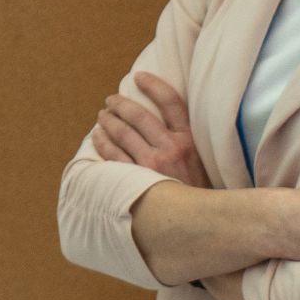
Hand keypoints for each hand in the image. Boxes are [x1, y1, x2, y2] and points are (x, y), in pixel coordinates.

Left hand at [93, 72, 210, 188]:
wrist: (197, 223)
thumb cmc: (198, 192)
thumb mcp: (201, 162)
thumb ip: (186, 142)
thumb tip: (165, 122)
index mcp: (189, 140)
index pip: (171, 101)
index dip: (153, 85)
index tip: (139, 76)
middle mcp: (171, 148)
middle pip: (139, 115)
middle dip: (120, 103)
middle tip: (111, 100)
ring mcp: (153, 164)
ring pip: (122, 133)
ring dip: (108, 120)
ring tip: (102, 116)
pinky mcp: (137, 179)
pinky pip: (113, 155)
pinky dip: (102, 142)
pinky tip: (97, 137)